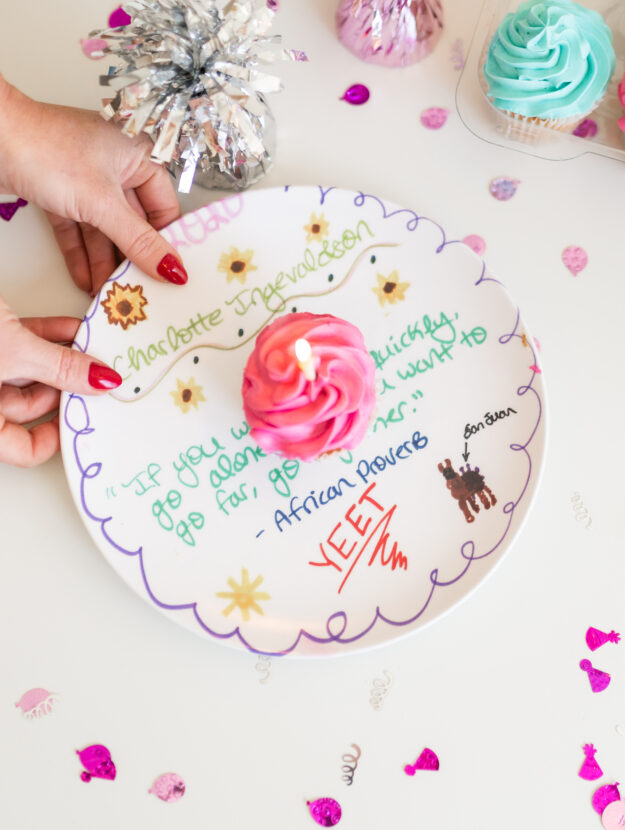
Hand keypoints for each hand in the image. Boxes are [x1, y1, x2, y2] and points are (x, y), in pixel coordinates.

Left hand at [0, 75, 186, 294]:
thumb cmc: (45, 147)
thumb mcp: (102, 203)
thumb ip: (139, 241)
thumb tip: (172, 268)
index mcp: (138, 155)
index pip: (164, 206)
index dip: (168, 240)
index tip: (171, 272)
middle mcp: (116, 166)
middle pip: (134, 222)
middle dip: (133, 258)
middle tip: (142, 288)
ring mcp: (86, 179)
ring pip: (104, 229)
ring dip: (105, 262)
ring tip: (110, 291)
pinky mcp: (60, 192)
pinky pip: (78, 228)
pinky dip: (80, 253)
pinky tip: (85, 278)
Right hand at [0, 296, 120, 466]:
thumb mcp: (13, 351)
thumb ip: (59, 367)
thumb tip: (101, 380)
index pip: (25, 450)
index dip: (59, 437)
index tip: (89, 417)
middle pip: (32, 406)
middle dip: (68, 387)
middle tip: (101, 379)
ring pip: (30, 372)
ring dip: (63, 358)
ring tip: (96, 349)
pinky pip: (21, 345)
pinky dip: (47, 336)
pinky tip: (77, 330)